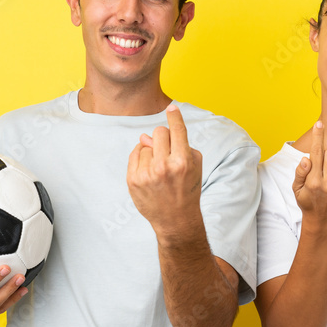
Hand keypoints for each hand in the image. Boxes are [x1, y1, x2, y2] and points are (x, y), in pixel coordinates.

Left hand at [126, 104, 203, 239]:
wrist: (176, 219)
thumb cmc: (187, 190)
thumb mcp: (194, 166)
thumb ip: (179, 145)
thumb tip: (146, 135)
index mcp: (183, 162)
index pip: (177, 131)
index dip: (174, 116)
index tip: (171, 107)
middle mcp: (164, 167)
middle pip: (159, 132)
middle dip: (163, 138)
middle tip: (168, 152)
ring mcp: (147, 174)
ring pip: (145, 144)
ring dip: (152, 152)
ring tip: (159, 170)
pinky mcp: (133, 180)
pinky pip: (134, 154)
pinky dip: (141, 158)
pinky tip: (149, 170)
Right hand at [293, 121, 326, 232]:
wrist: (323, 223)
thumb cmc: (308, 202)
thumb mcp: (297, 189)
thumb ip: (300, 172)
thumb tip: (307, 158)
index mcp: (313, 181)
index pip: (316, 153)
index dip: (317, 136)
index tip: (319, 123)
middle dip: (325, 158)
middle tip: (321, 171)